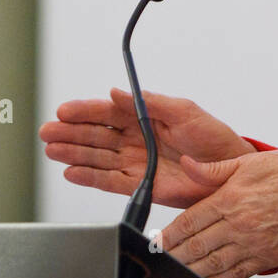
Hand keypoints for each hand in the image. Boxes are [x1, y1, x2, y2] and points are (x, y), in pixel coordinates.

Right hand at [39, 88, 255, 209]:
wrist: (230, 171)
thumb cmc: (213, 138)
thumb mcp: (185, 111)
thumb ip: (151, 102)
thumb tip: (118, 92)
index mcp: (145, 117)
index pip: (108, 112)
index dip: (85, 110)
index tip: (65, 110)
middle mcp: (135, 140)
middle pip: (96, 134)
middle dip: (70, 132)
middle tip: (48, 131)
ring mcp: (135, 163)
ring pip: (97, 157)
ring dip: (73, 153)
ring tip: (52, 150)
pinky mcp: (140, 185)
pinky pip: (109, 181)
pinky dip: (89, 177)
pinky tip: (71, 171)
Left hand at [159, 147, 277, 277]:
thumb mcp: (248, 161)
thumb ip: (213, 168)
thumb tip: (187, 163)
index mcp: (230, 198)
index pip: (190, 221)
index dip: (170, 234)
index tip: (158, 240)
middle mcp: (239, 224)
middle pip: (197, 246)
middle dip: (175, 255)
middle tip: (160, 260)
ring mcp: (252, 244)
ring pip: (213, 264)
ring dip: (191, 270)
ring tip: (176, 272)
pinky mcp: (266, 257)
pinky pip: (237, 274)